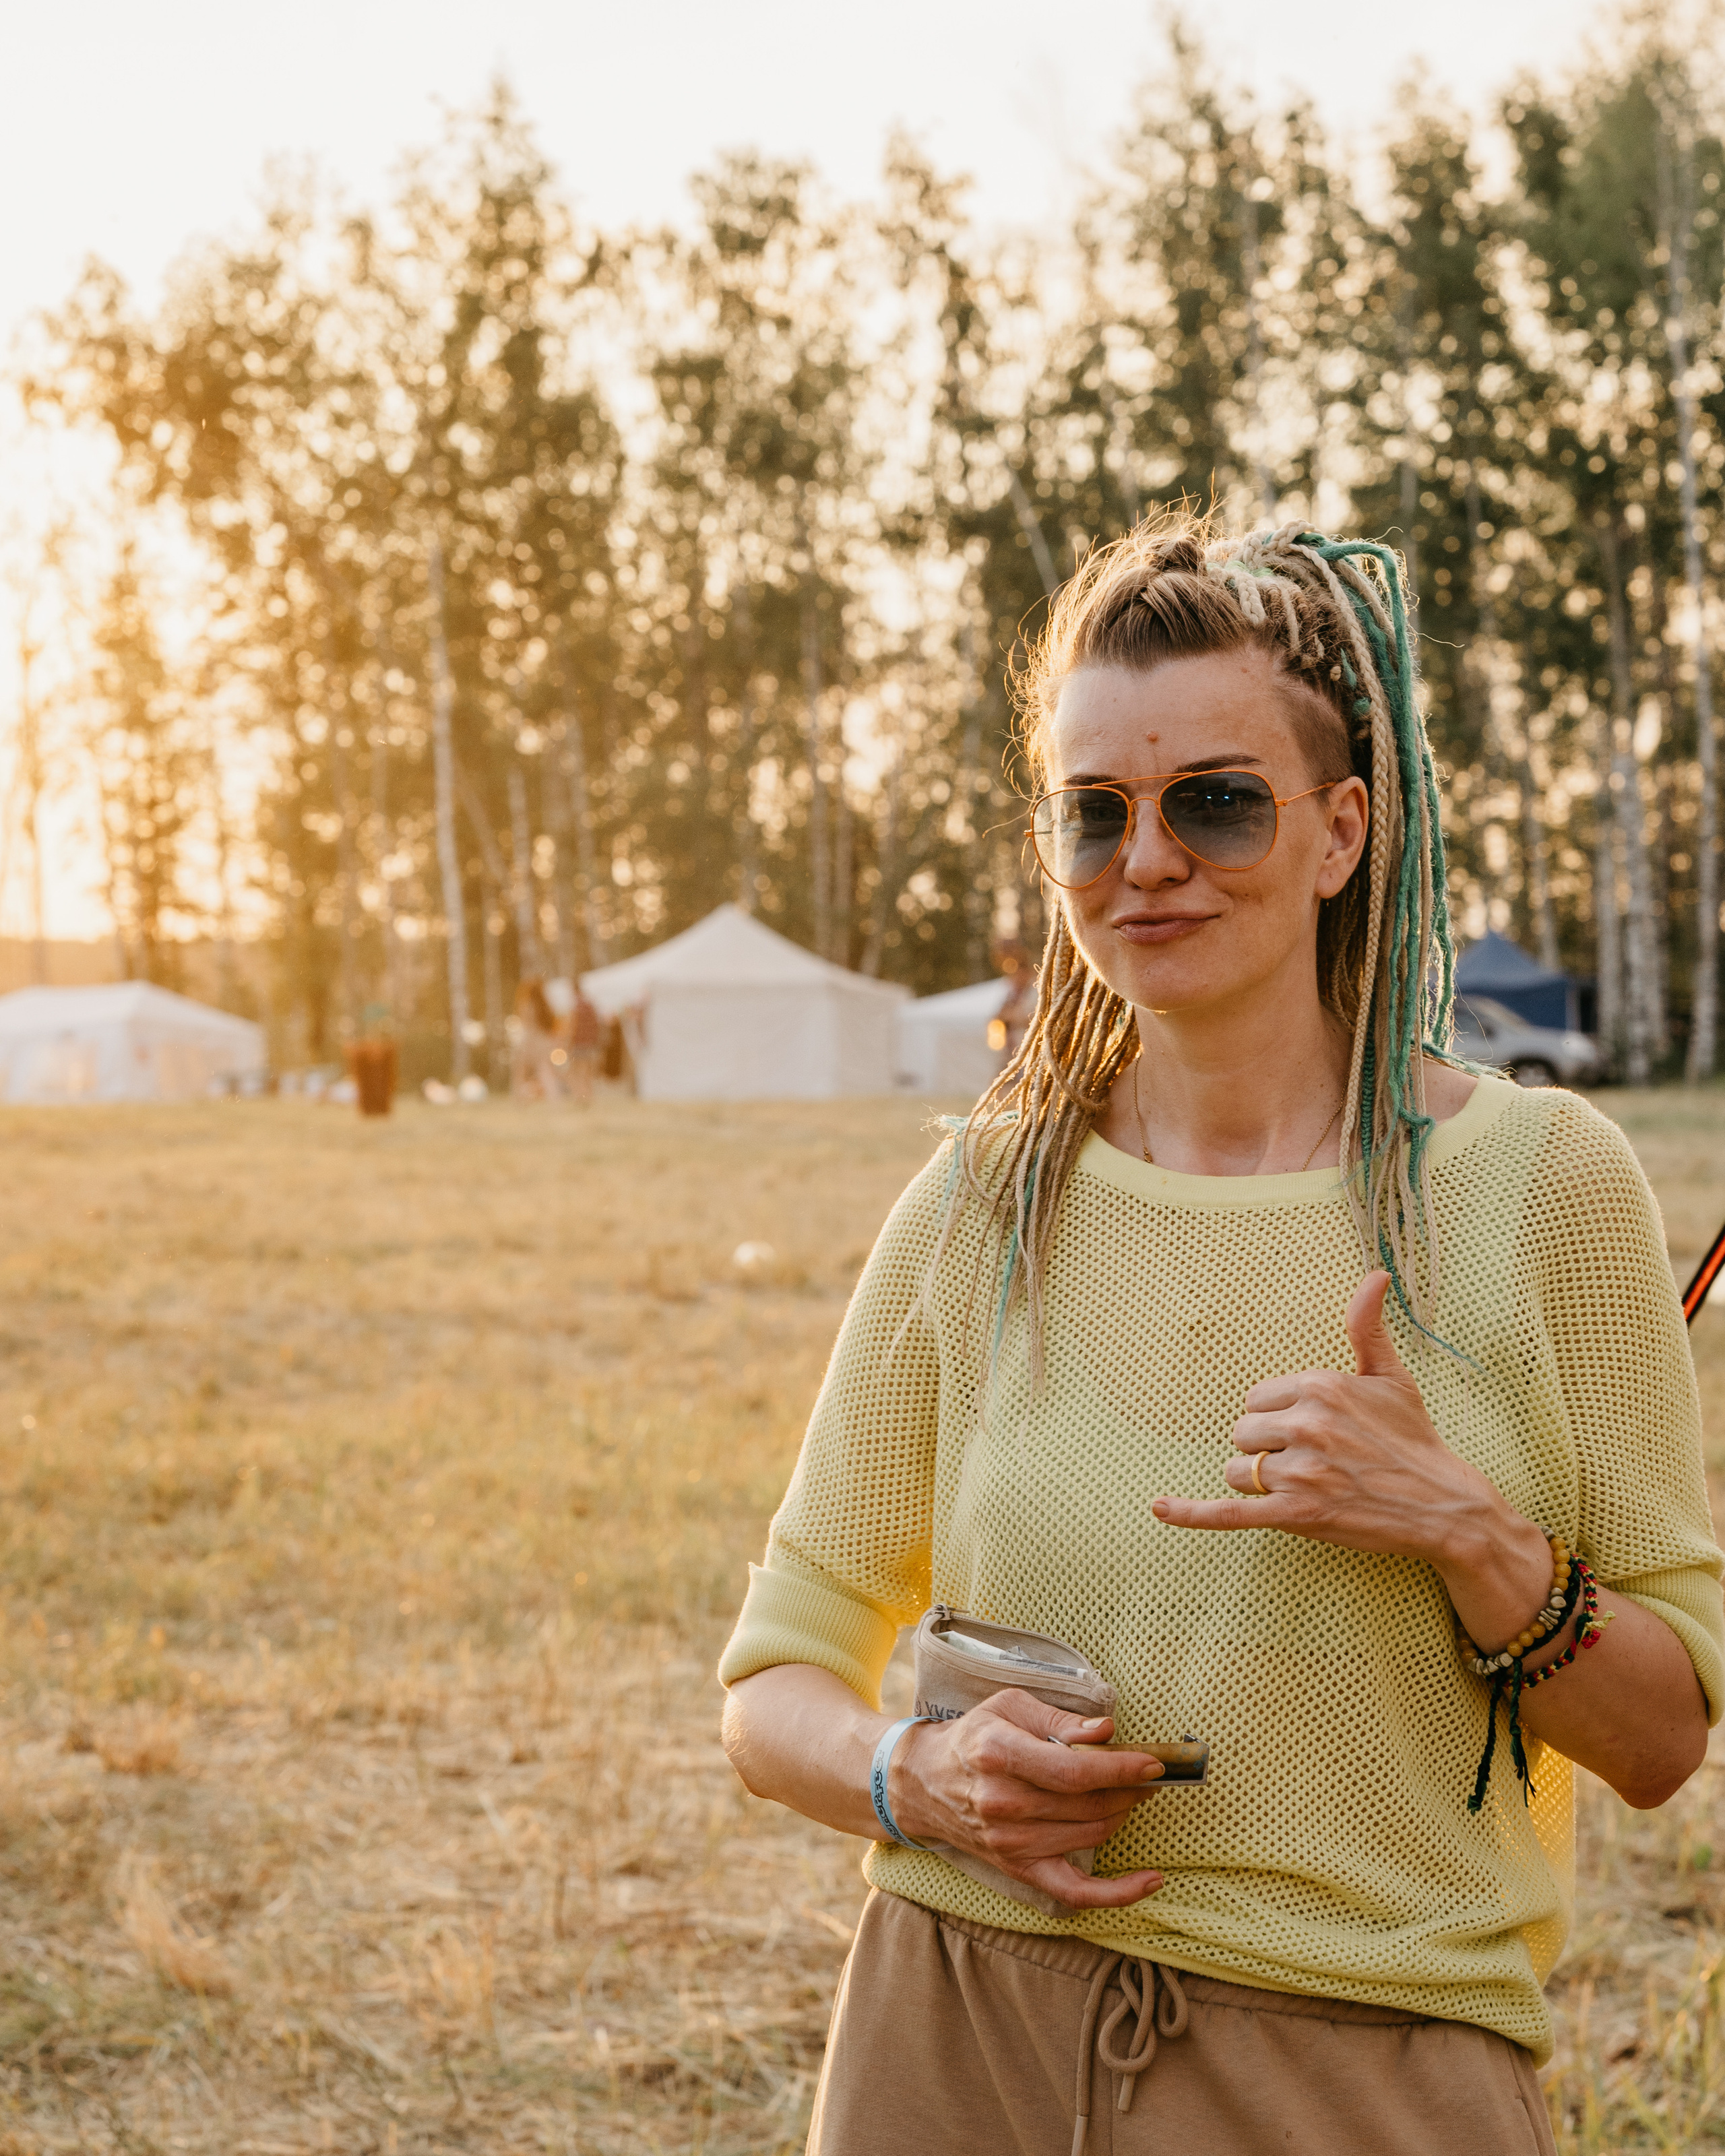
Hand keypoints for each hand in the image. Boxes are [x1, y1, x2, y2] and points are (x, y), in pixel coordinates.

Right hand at [891, 1687, 1165, 1910]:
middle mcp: (1002, 1804)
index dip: (1121, 1769)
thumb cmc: (974, 1737)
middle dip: (1128, 1788)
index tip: (1153, 1763)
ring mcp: (1010, 1843)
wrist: (926, 1782)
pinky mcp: (1019, 1869)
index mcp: (998, 1754)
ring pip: (1089, 1836)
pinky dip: (1118, 1893)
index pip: (1073, 1771)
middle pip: (1087, 1804)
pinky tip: (1151, 1880)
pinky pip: (1075, 1893)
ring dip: (1122, 1815)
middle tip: (1147, 1773)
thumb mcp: (1009, 1706)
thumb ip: (1059, 1719)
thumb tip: (1106, 1731)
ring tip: (1133, 1794)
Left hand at [1150, 1272, 1551, 1647]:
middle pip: (1243, 1432)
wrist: (1444, 1505)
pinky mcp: (1295, 1515)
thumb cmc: (1414, 1439)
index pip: (1256, 1397)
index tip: (1310, 1429)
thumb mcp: (1392, 1376)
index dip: (1277, 1416)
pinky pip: (1229, 1512)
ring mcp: (1299, 1472)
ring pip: (1238, 1470)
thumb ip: (1367, 1326)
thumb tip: (1374, 1275)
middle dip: (1266, 1446)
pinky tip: (1158, 1507)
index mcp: (1320, 1386)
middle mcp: (1306, 1425)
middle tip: (1311, 1459)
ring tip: (1303, 1485)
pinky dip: (1191, 1513)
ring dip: (1258, 1480)